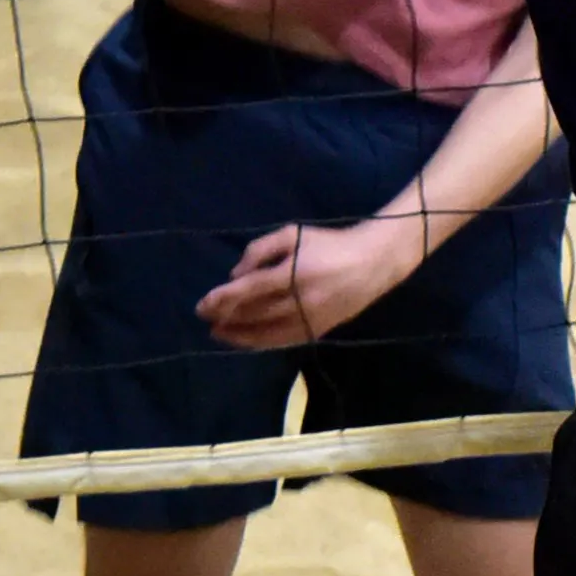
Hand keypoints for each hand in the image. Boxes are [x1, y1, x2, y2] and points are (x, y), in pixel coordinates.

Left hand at [194, 215, 413, 350]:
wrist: (374, 262)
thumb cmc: (330, 244)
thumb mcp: (294, 234)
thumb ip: (260, 250)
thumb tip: (236, 274)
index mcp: (295, 272)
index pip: (250, 290)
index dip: (223, 299)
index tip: (202, 305)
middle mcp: (301, 300)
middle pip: (255, 314)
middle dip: (226, 318)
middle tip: (204, 319)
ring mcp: (311, 319)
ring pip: (268, 333)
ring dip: (240, 336)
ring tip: (219, 335)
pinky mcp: (319, 330)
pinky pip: (285, 341)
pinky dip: (262, 342)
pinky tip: (247, 340)